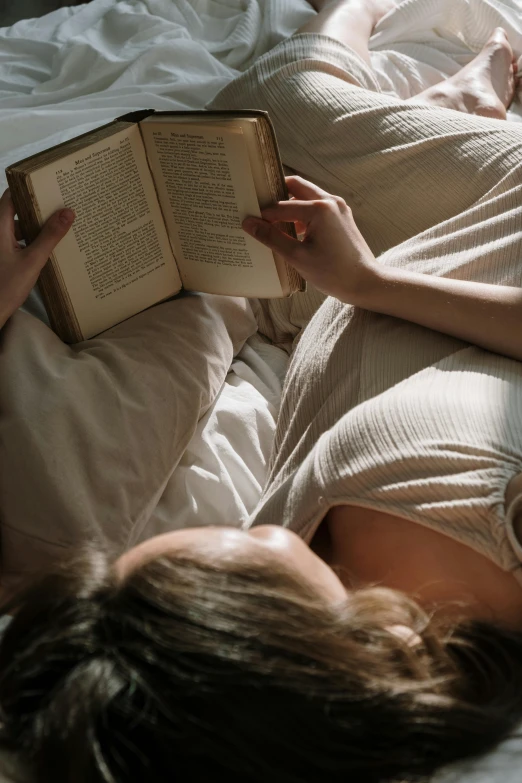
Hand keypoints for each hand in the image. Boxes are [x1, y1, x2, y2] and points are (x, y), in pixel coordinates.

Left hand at [0, 190, 74, 328]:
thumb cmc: (6, 287)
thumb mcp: (32, 260)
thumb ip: (50, 236)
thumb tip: (67, 212)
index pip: (10, 197)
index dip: (27, 189)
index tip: (47, 185)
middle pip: (16, 211)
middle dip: (38, 209)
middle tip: (60, 205)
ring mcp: (0, 245)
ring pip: (19, 228)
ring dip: (37, 227)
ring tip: (60, 226)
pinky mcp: (3, 257)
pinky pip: (19, 242)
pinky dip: (32, 241)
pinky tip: (48, 248)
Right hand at [242, 176, 376, 302]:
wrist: (366, 283)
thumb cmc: (333, 273)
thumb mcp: (297, 257)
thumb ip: (271, 237)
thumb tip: (249, 223)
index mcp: (319, 208)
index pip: (281, 206)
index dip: (262, 214)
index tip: (247, 220)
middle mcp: (330, 201)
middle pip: (295, 186)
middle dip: (276, 196)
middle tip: (259, 208)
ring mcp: (338, 207)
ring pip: (307, 196)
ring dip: (290, 205)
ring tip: (274, 223)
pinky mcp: (342, 216)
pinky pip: (317, 207)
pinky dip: (303, 214)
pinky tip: (293, 232)